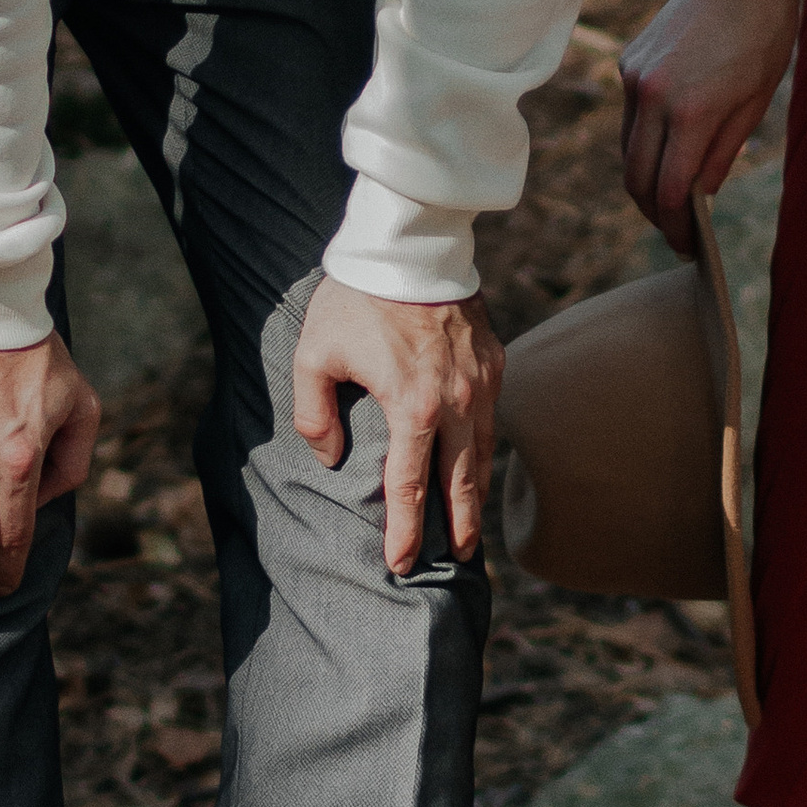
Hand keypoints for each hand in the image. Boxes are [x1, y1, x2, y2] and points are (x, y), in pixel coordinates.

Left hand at [293, 277, 502, 575]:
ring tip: (473, 524)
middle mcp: (456, 403)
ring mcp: (481, 382)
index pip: (410, 487)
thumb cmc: (355, 298)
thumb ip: (313, 414)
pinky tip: (477, 461)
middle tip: (460, 560)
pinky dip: (485, 447)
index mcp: (412, 408)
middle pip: (460, 482)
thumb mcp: (313, 355)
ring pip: (483, 452)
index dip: (406, 531)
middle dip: (459, 527)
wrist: (411, 243)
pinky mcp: (493, 360)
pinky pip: (491, 417)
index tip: (402, 563)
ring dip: (476, 492)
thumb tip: (330, 457)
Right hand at [619, 0, 798, 249]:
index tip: (688, 248)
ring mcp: (633, 78)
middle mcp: (651, 97)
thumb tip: (697, 199)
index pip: (670, 192)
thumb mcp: (754, 105)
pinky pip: (630, 118)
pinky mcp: (629, 62)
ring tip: (673, 198)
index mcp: (690, 112)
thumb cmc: (763, 36)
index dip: (677, 228)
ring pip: (628, 150)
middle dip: (655, 213)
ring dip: (646, 180)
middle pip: (637, 178)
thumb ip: (720, 155)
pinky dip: (645, 142)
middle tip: (677, 233)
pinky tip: (669, 148)